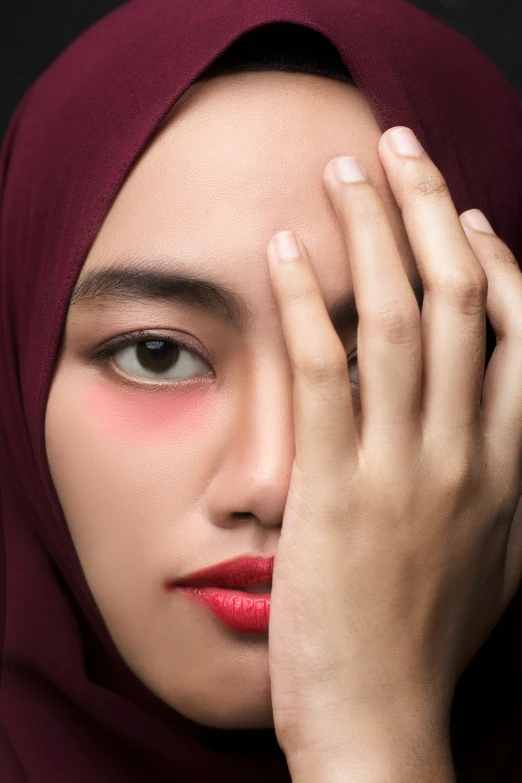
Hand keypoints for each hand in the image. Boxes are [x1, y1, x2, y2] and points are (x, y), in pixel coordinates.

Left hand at [266, 126, 521, 767]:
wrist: (380, 721)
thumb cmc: (426, 640)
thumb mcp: (492, 555)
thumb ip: (493, 481)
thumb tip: (479, 418)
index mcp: (509, 466)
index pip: (516, 330)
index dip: (490, 259)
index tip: (454, 213)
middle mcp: (466, 453)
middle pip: (457, 299)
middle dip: (427, 211)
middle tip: (397, 150)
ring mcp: (402, 468)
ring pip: (393, 318)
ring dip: (368, 231)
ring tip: (342, 172)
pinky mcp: (332, 488)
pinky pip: (322, 372)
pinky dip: (301, 301)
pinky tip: (282, 249)